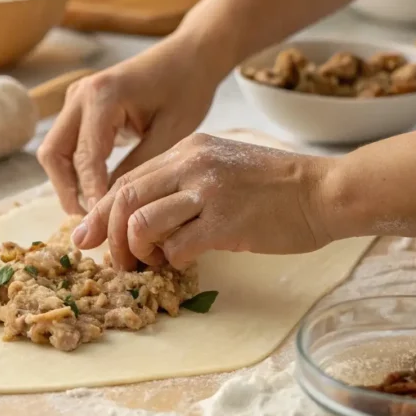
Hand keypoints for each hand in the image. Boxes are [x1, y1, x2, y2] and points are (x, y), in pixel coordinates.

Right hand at [37, 33, 221, 214]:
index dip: (91, 194)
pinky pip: (65, 143)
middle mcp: (80, 94)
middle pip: (53, 154)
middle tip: (91, 222)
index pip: (86, 157)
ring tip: (93, 210)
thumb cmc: (187, 89)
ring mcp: (75, 97)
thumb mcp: (169, 134)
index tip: (102, 223)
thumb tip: (111, 205)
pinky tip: (96, 190)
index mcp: (103, 96)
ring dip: (67, 182)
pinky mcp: (79, 105)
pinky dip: (74, 169)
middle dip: (67, 191)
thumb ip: (137, 168)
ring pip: (54, 151)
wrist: (189, 57)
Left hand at [71, 134, 333, 269]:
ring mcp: (208, 193)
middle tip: (110, 262)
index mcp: (188, 150)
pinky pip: (175, 248)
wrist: (326, 192)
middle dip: (105, 236)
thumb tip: (141, 216)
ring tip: (147, 266)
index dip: (101, 212)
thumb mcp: (223, 167)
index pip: (127, 179)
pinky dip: (170, 262)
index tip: (88, 237)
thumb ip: (184, 182)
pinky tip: (183, 263)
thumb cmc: (276, 187)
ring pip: (140, 224)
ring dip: (135, 253)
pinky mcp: (225, 223)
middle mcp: (193, 164)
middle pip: (123, 199)